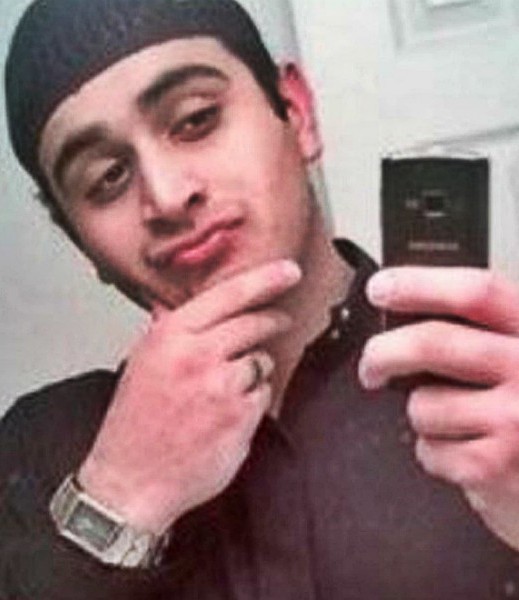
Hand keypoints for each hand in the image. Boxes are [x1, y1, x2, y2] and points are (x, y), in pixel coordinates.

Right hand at [78, 260, 300, 533]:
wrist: (132, 480)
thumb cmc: (134, 422)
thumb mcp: (142, 363)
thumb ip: (167, 331)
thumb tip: (175, 305)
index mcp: (171, 336)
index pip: (229, 294)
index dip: (264, 279)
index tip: (288, 271)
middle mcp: (198, 355)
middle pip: (254, 323)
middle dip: (273, 319)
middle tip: (282, 319)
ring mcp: (222, 387)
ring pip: (262, 360)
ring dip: (254, 368)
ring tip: (225, 387)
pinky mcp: (240, 418)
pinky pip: (262, 394)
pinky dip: (252, 399)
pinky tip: (227, 413)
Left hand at [360, 266, 518, 550]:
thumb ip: (488, 335)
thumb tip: (410, 317)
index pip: (474, 292)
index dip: (418, 284)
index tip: (381, 288)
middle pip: (433, 343)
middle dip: (384, 352)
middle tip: (371, 364)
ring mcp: (514, 420)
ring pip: (423, 404)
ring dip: (421, 414)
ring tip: (452, 422)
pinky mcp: (495, 467)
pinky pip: (430, 450)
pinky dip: (434, 452)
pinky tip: (462, 451)